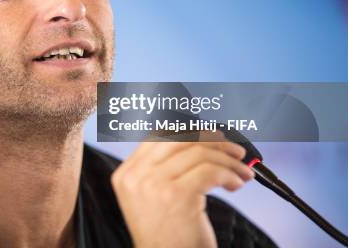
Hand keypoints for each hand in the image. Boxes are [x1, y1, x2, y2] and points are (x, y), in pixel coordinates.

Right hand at [111, 136, 254, 247]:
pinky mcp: (177, 196)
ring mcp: (154, 185)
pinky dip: (230, 174)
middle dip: (213, 140)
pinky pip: (211, 172)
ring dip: (228, 160)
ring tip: (242, 172)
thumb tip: (192, 138)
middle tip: (234, 151)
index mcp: (126, 174)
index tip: (211, 138)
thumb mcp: (150, 198)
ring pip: (199, 153)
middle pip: (179, 138)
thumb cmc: (165, 236)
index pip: (157, 137)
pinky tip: (236, 184)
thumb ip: (160, 169)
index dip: (189, 132)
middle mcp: (136, 176)